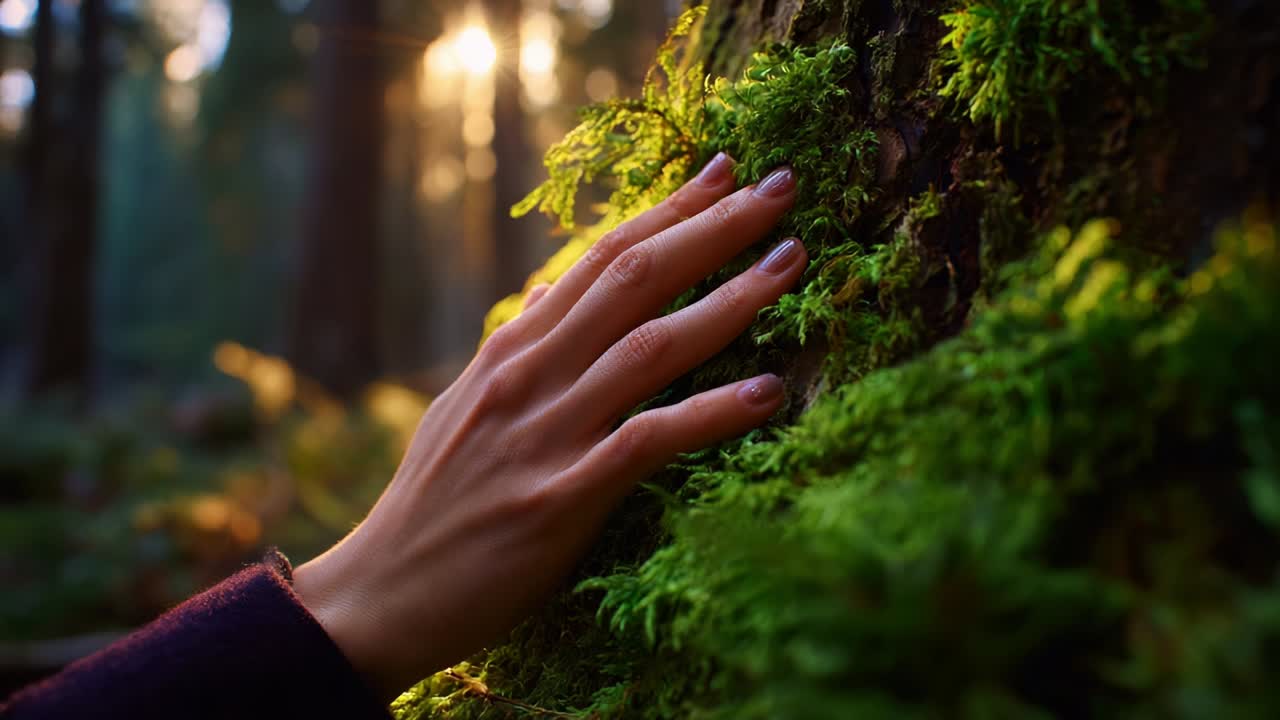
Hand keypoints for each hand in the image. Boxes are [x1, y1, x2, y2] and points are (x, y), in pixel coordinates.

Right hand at [292, 153, 805, 699]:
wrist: (379, 594)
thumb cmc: (433, 505)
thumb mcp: (466, 407)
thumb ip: (517, 351)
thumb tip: (545, 291)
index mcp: (510, 350)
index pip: (600, 259)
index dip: (669, 211)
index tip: (724, 173)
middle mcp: (528, 375)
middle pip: (634, 279)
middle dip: (714, 228)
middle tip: (782, 187)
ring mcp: (544, 433)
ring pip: (650, 346)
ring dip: (730, 300)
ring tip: (793, 263)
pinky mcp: (560, 498)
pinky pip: (647, 440)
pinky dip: (711, 413)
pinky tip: (767, 393)